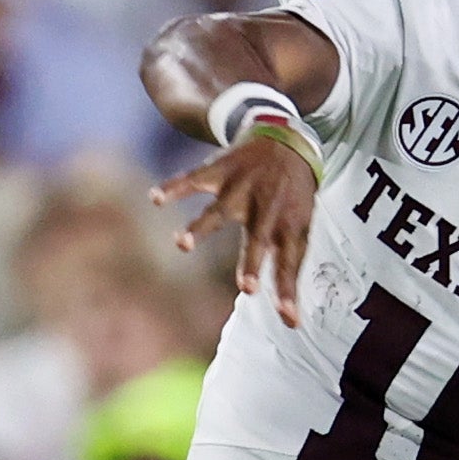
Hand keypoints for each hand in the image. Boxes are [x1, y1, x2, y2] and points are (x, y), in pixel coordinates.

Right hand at [153, 123, 323, 324]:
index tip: (288, 320)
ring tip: (181, 244)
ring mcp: (241, 189)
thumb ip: (289, 266)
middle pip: (258, 241)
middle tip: (246, 288)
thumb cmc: (293, 194)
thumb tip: (290, 321)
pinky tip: (156, 198)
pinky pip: (193, 181)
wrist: (286, 137)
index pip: (290, 264)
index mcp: (289, 225)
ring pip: (218, 213)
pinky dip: (173, 188)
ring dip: (199, 229)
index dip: (288, 292)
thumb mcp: (302, 225)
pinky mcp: (220, 172)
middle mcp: (266, 209)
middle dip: (252, 263)